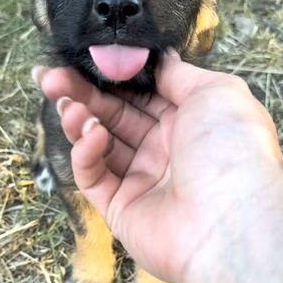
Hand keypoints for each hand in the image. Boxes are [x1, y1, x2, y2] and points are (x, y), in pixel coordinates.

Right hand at [35, 49, 282, 282]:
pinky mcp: (119, 207)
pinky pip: (92, 175)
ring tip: (65, 103)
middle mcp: (164, 150)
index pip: (140, 94)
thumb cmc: (231, 150)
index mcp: (187, 122)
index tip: (85, 61)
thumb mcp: (215, 93)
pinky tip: (90, 135)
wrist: (231, 223)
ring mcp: (141, 179)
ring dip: (78, 120)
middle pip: (113, 115)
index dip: (112, 78)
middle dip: (81, 94)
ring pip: (98, 144)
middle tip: (51, 78)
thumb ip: (179, 74)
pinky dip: (85, 152)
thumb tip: (159, 59)